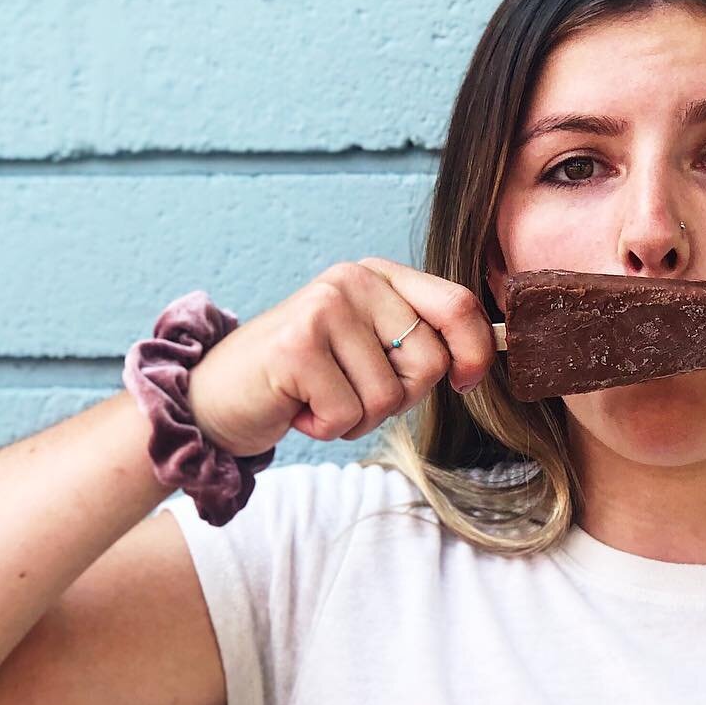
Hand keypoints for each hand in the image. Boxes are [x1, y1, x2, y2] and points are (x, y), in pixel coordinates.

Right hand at [186, 257, 497, 456]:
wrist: (220, 397)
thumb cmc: (306, 382)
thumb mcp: (370, 351)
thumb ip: (420, 343)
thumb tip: (485, 358)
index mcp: (379, 277)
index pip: (458, 305)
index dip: (475, 353)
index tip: (464, 382)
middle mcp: (352, 281)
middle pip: (429, 362)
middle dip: (399, 398)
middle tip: (352, 392)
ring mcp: (322, 308)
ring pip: (389, 396)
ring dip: (359, 418)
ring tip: (321, 398)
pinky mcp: (296, 347)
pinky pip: (349, 413)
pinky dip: (327, 427)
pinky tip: (299, 407)